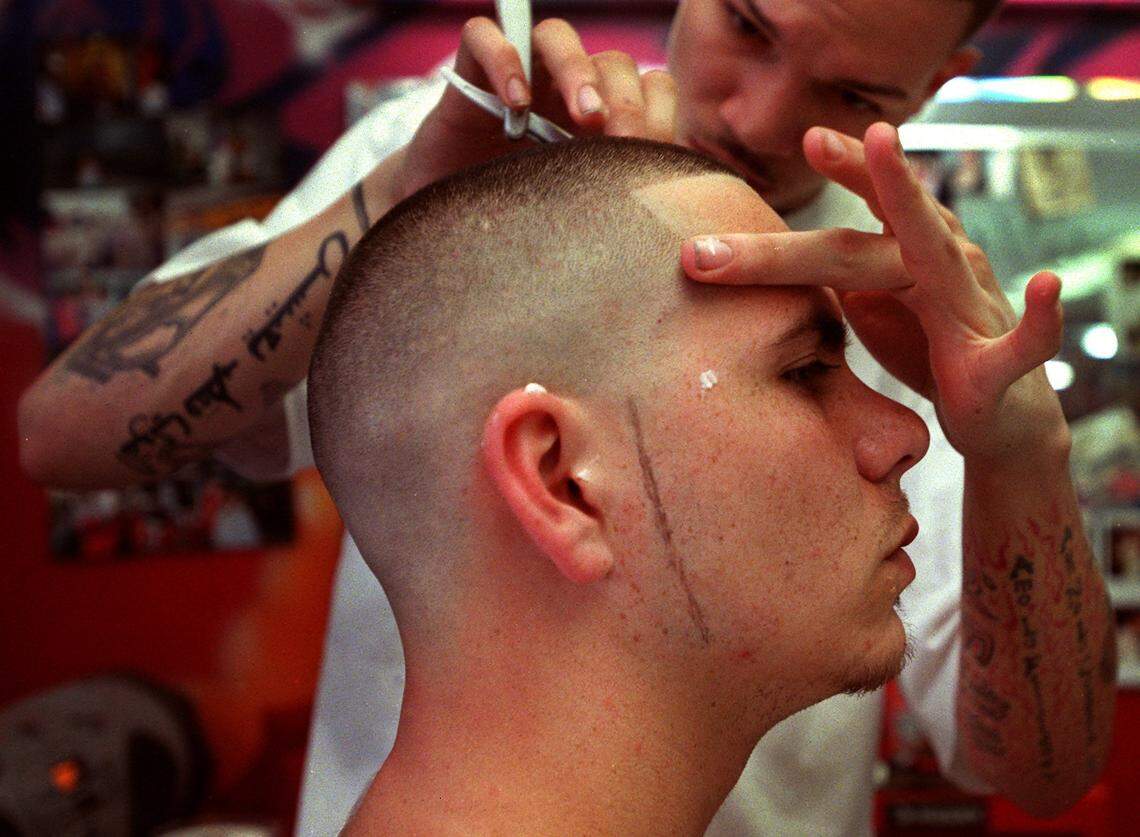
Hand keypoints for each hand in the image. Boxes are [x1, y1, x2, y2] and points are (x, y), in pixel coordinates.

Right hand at [394, 17, 676, 199]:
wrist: (444, 222)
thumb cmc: (514, 218)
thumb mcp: (572, 210)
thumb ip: (612, 198)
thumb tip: (668, 218)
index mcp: (600, 119)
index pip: (647, 87)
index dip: (656, 112)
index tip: (650, 156)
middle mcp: (563, 91)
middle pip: (609, 61)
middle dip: (624, 98)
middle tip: (623, 139)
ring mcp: (518, 76)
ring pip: (555, 36)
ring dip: (576, 68)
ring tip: (584, 116)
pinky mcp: (468, 73)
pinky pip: (483, 36)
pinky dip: (503, 59)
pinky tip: (515, 103)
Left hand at [680, 122, 1066, 463]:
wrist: (999, 417)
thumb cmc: (927, 350)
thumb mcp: (870, 309)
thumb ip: (835, 278)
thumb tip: (771, 259)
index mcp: (907, 252)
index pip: (864, 206)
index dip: (837, 170)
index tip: (800, 134)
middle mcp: (943, 262)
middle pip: (883, 222)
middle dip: (852, 175)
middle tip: (812, 136)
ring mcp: (972, 304)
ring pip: (938, 253)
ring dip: (913, 204)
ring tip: (890, 154)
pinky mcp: (997, 364)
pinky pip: (1023, 342)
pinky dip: (1040, 318)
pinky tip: (1047, 286)